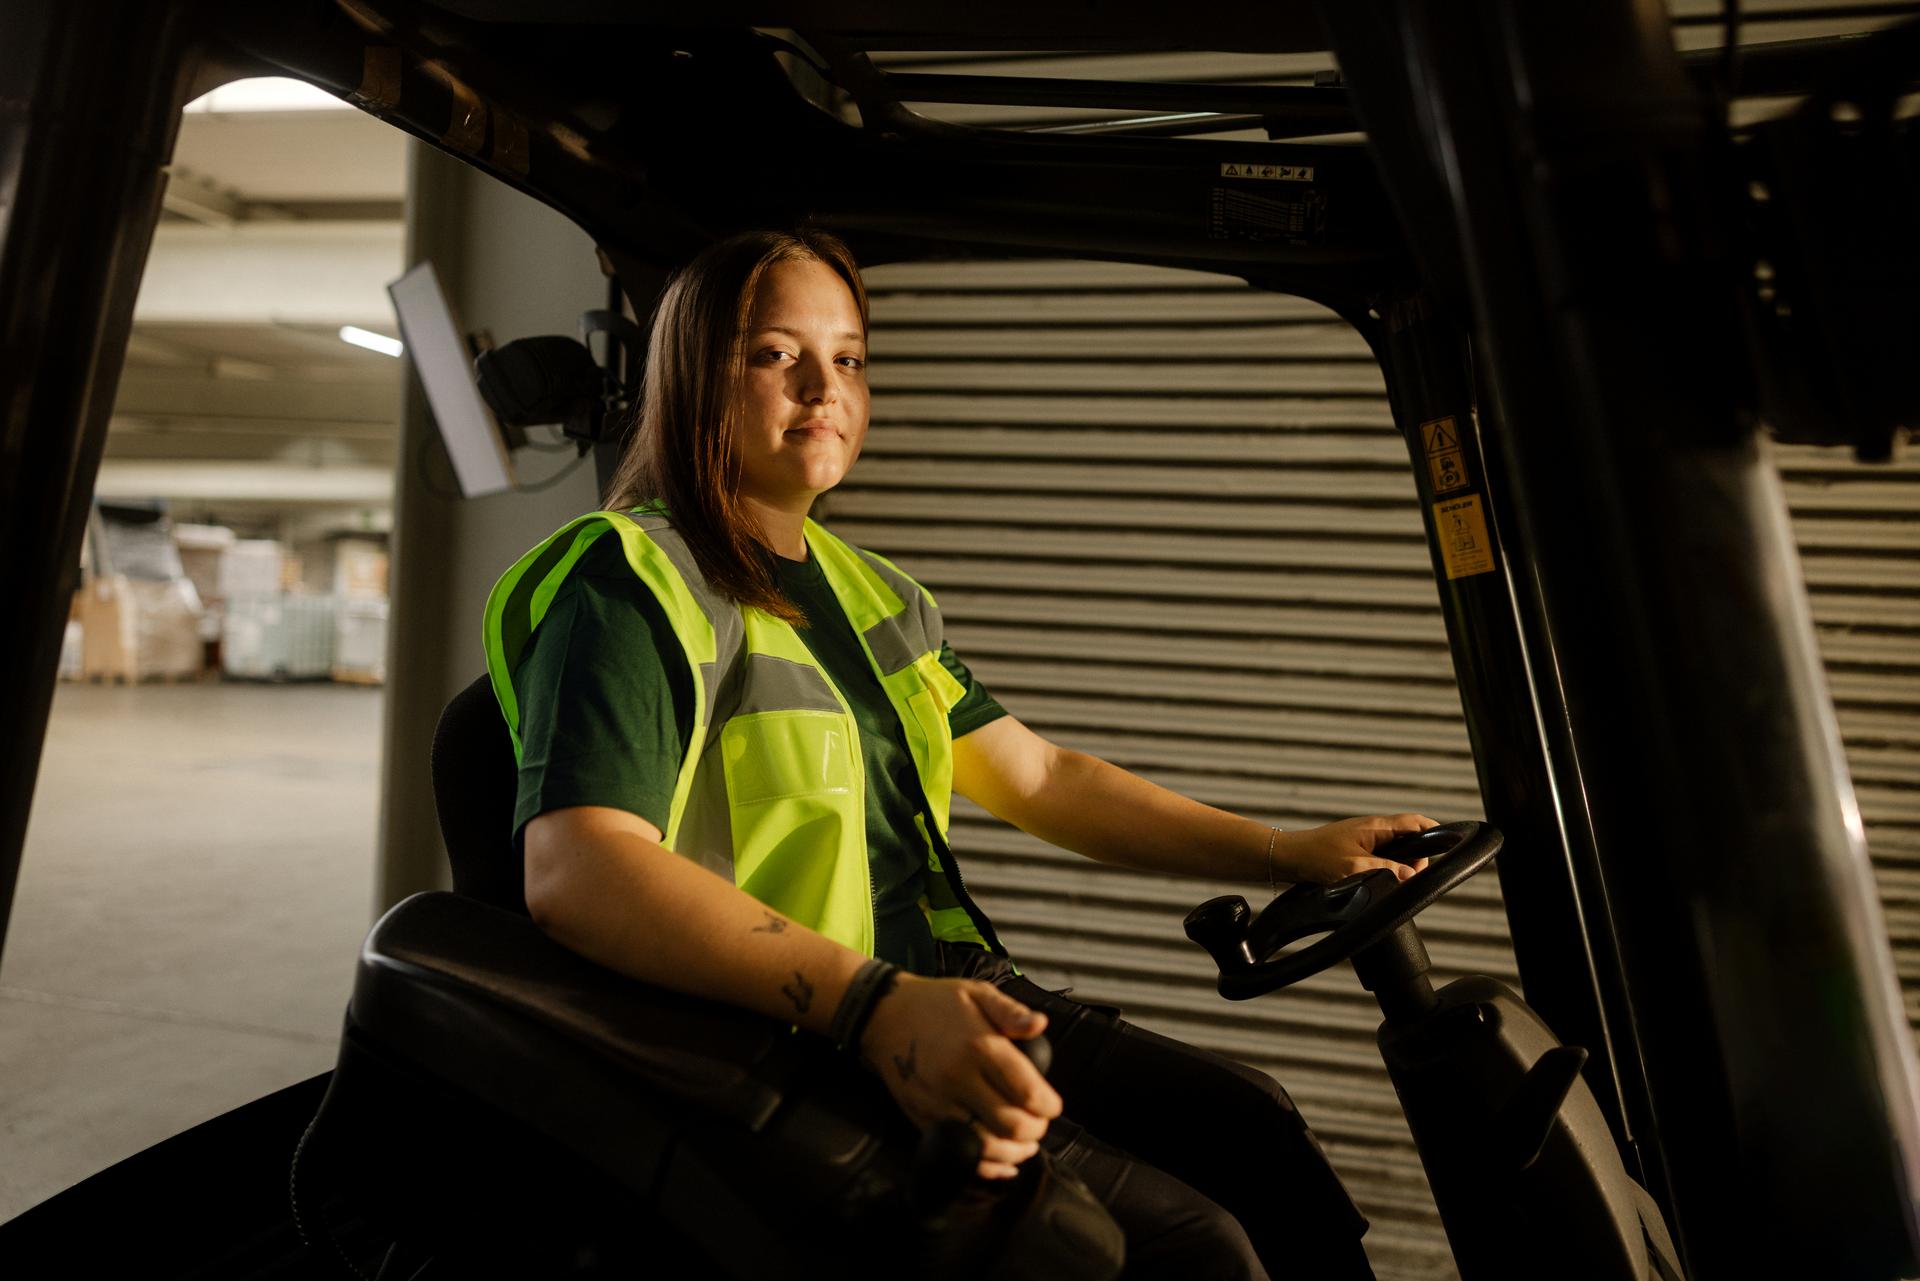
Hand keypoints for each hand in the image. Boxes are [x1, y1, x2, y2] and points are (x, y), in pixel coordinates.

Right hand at [857, 974, 1062, 1179]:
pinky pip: (960, 1154)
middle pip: (1011, 1125)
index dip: (1048, 1106)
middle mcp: (959, 1079)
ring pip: (988, 1146)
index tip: (1053, 1105)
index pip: (1026, 1092)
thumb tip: (1040, 1026)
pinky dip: (987, 1166)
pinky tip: (1002, 1162)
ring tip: (1024, 1143)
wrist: (883, 1017)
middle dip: (1035, 1131)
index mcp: (979, 1046)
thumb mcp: (976, 993)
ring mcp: (939, 1104)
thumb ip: (1011, 1012)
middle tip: (1039, 1122)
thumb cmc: (935, 1003)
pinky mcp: (923, 1120)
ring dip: (1014, 1152)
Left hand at [1274, 813, 1437, 885]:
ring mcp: (1365, 840)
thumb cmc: (1316, 857)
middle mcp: (1372, 830)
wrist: (1287, 857)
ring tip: (1399, 879)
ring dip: (1402, 864)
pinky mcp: (1357, 851)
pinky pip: (1382, 856)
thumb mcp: (1353, 867)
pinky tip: (1385, 879)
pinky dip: (1389, 867)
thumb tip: (1411, 875)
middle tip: (1414, 875)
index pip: (1414, 822)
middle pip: (1409, 838)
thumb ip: (1385, 870)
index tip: (1448, 843)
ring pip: (1396, 849)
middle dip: (1418, 856)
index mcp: (1375, 827)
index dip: (1434, 830)